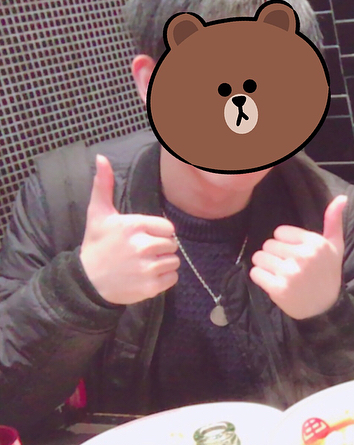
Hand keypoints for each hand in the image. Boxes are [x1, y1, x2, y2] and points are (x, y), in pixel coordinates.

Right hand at [79, 155, 178, 304]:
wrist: (87, 281)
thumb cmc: (96, 245)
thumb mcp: (98, 214)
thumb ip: (104, 185)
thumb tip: (101, 158)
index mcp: (133, 226)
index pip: (168, 227)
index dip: (159, 232)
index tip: (145, 236)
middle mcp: (142, 246)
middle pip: (173, 244)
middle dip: (161, 247)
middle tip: (144, 251)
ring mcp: (147, 267)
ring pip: (174, 261)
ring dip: (164, 262)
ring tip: (145, 263)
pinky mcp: (151, 286)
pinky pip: (173, 278)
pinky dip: (164, 278)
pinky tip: (147, 275)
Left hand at [249, 194, 346, 319]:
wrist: (325, 307)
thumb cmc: (328, 273)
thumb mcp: (335, 246)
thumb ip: (334, 221)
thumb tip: (341, 198)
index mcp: (315, 243)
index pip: (280, 232)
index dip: (285, 243)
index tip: (297, 255)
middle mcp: (303, 256)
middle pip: (268, 244)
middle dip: (275, 255)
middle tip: (289, 267)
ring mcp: (290, 273)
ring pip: (259, 257)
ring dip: (266, 266)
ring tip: (280, 275)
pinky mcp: (278, 288)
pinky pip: (255, 273)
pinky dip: (261, 278)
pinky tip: (275, 283)